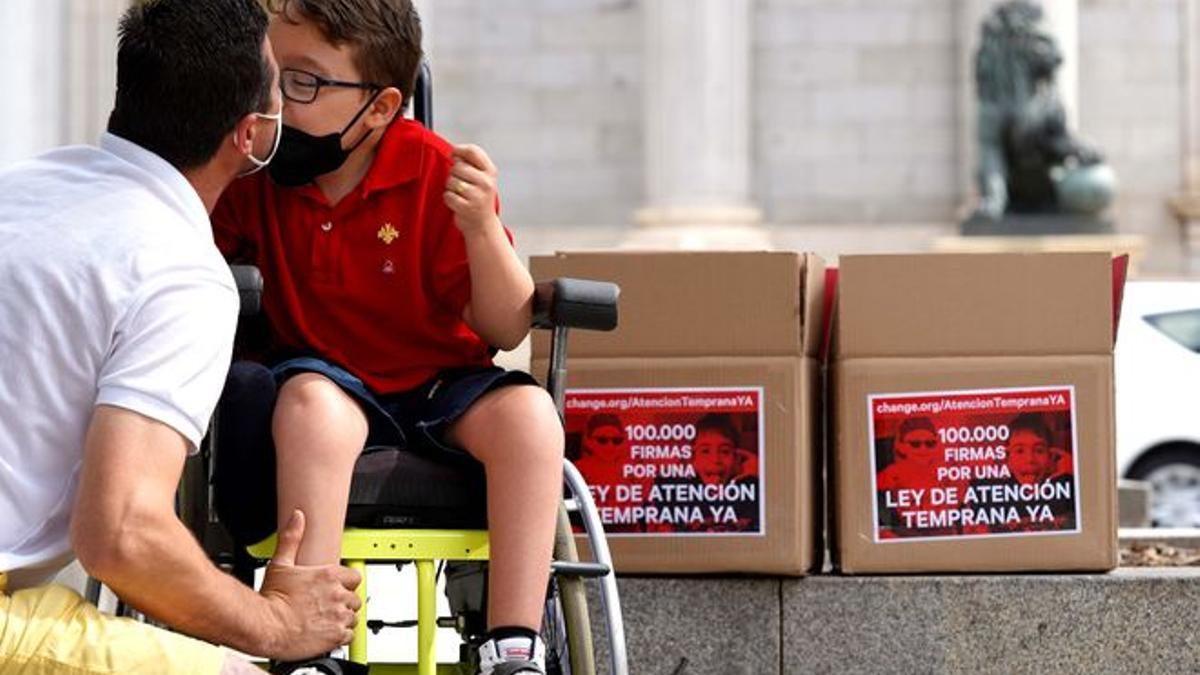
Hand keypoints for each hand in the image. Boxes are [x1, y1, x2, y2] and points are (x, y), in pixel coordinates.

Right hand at [256, 510, 362, 660]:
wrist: (266, 626)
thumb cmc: (272, 599)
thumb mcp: (281, 563)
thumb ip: (292, 538)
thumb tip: (297, 518)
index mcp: (328, 575)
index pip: (354, 577)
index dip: (345, 584)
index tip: (336, 589)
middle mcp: (337, 594)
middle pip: (354, 598)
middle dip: (343, 602)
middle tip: (327, 607)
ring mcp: (338, 615)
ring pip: (353, 616)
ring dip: (342, 619)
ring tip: (325, 621)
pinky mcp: (336, 634)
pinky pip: (349, 635)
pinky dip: (340, 636)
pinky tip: (326, 633)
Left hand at [444, 144, 500, 235]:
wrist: (483, 225)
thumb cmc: (479, 198)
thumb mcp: (482, 178)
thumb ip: (470, 163)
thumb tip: (454, 153)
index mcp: (490, 171)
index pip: (473, 151)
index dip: (459, 150)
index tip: (454, 155)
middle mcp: (486, 182)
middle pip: (458, 166)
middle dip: (454, 174)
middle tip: (461, 184)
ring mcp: (477, 196)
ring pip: (451, 181)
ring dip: (451, 188)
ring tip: (460, 195)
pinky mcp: (467, 208)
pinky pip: (448, 196)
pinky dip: (449, 199)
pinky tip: (457, 203)